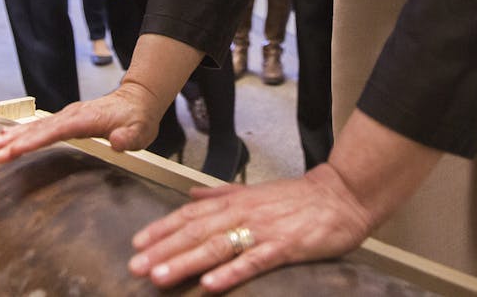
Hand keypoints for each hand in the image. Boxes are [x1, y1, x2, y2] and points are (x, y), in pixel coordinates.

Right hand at [0, 81, 166, 162]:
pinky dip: (24, 132)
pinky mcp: (67, 119)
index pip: (55, 131)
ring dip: (16, 136)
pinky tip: (10, 137)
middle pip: (39, 129)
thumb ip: (129, 137)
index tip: (15, 150)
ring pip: (37, 126)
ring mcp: (68, 116)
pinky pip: (41, 125)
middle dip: (16, 141)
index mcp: (85, 119)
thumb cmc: (138, 117)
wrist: (138, 99)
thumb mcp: (140, 130)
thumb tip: (117, 141)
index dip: (34, 141)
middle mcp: (72, 115)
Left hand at [127, 166, 373, 291]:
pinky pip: (252, 261)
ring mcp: (262, 230)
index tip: (137, 244)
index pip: (190, 214)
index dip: (162, 229)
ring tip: (160, 276)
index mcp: (234, 200)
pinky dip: (230, 272)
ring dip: (186, 262)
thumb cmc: (296, 197)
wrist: (341, 196)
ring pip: (216, 247)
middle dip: (163, 250)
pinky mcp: (283, 247)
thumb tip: (190, 194)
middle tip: (136, 267)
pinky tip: (210, 285)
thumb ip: (221, 193)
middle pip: (195, 232)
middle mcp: (243, 212)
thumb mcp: (254, 191)